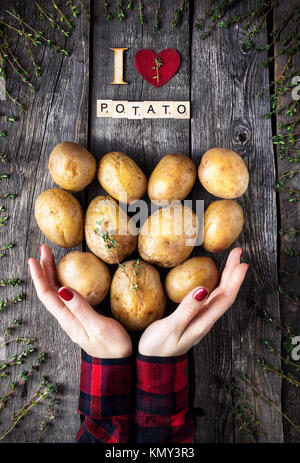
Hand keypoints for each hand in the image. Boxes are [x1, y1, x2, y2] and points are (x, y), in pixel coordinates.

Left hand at [27, 244, 131, 358]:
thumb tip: (63, 288)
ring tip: (51, 256)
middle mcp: (66, 316)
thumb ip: (81, 308)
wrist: (119, 363)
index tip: (34, 258)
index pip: (47, 294)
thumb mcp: (98, 326)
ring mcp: (73, 316)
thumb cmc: (112, 346)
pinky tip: (68, 275)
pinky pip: (67, 294)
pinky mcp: (81, 315)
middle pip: (49, 289)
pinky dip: (63, 279)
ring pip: (56, 291)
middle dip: (44, 268)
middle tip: (44, 249)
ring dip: (51, 273)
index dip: (39, 276)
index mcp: (67, 318)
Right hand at [138, 247, 248, 356]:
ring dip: (227, 277)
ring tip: (232, 261)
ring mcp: (200, 319)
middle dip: (233, 272)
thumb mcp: (171, 328)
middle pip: (225, 294)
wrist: (153, 365)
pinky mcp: (193, 318)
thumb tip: (203, 289)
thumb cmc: (158, 348)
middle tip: (238, 252)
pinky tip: (213, 279)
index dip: (235, 280)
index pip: (225, 298)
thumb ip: (187, 310)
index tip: (242, 262)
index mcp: (203, 322)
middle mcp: (206, 320)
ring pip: (219, 295)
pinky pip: (209, 298)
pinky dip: (215, 284)